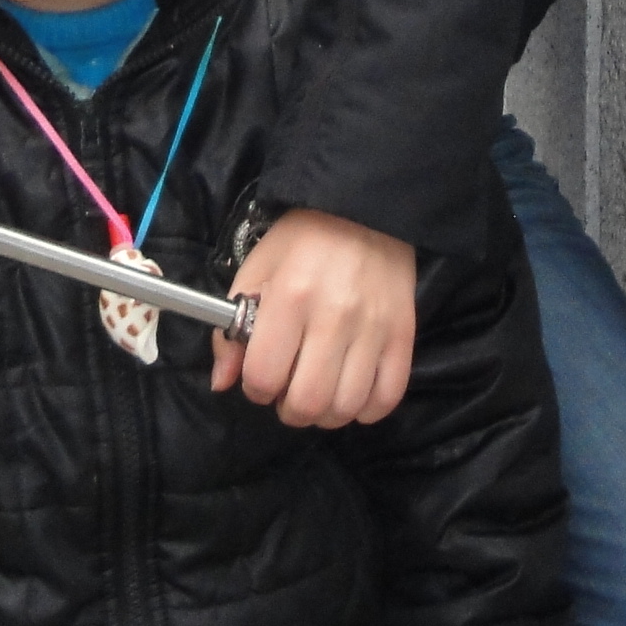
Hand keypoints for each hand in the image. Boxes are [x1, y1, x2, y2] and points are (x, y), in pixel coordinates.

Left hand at [212, 209, 417, 427]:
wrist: (364, 210)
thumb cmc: (302, 241)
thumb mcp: (256, 271)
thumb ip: (231, 330)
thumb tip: (222, 382)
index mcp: (290, 297)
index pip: (264, 374)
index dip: (254, 387)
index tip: (260, 377)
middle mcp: (334, 316)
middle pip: (308, 402)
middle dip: (289, 410)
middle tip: (288, 392)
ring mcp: (373, 328)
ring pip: (347, 407)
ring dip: (326, 414)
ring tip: (319, 393)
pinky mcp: (403, 335)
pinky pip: (387, 397)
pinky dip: (366, 410)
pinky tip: (351, 393)